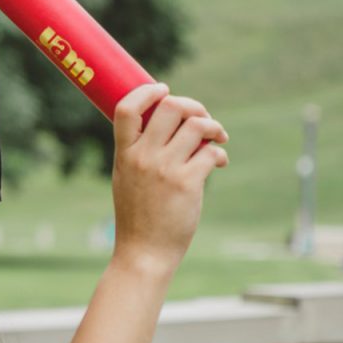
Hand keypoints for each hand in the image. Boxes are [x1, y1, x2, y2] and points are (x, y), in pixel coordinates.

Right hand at [110, 83, 228, 274]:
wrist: (144, 252)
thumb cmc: (137, 216)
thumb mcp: (125, 178)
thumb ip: (138, 152)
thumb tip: (168, 125)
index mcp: (124, 154)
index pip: (127, 108)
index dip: (147, 91)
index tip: (164, 89)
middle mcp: (143, 157)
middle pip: (170, 107)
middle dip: (193, 106)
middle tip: (202, 119)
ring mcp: (164, 169)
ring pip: (197, 126)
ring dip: (213, 127)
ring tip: (217, 138)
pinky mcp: (187, 183)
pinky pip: (210, 152)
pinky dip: (219, 154)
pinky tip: (218, 163)